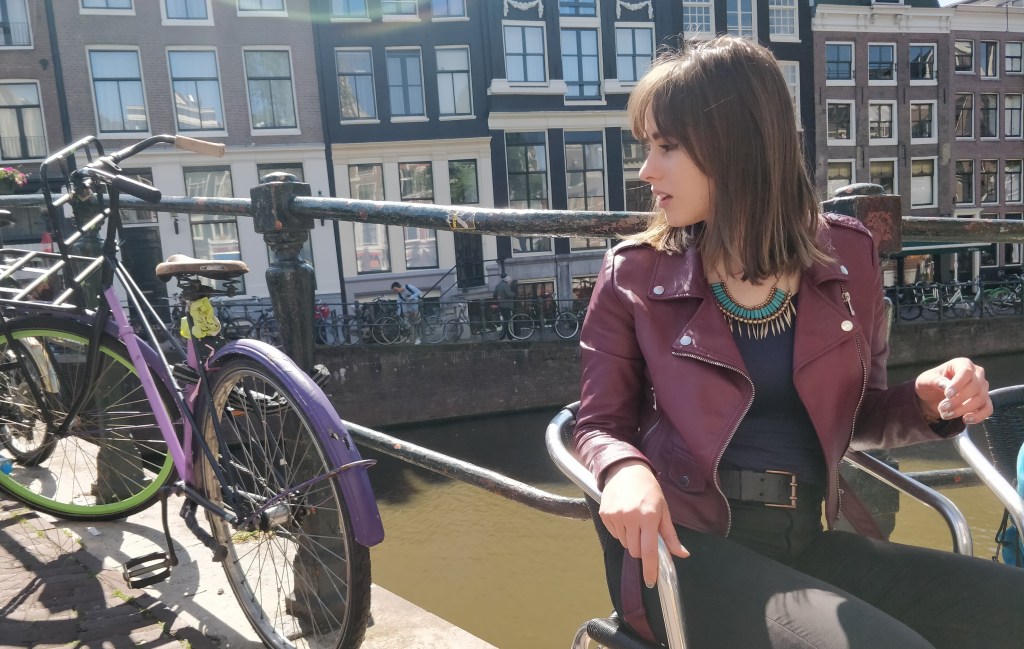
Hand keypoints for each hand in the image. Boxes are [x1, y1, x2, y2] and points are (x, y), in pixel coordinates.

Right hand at [600, 460, 689, 587]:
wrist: (626, 470)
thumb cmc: (649, 490)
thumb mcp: (663, 510)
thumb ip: (670, 535)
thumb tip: (682, 554)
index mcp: (648, 517)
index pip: (649, 551)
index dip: (650, 569)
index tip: (651, 582)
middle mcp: (630, 517)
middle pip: (635, 550)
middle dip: (642, 548)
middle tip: (645, 534)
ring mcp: (615, 516)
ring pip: (624, 543)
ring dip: (631, 539)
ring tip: (634, 522)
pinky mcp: (604, 514)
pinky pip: (614, 534)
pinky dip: (620, 532)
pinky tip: (624, 517)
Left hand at [914, 357, 991, 424]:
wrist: (931, 397)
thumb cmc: (929, 384)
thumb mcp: (925, 380)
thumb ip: (934, 380)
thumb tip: (946, 385)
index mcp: (962, 364)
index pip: (966, 372)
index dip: (958, 384)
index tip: (947, 395)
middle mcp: (976, 373)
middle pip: (975, 386)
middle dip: (958, 400)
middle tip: (942, 408)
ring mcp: (982, 387)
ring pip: (981, 398)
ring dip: (963, 409)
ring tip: (946, 414)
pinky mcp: (984, 401)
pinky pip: (988, 409)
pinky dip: (978, 416)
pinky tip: (965, 420)